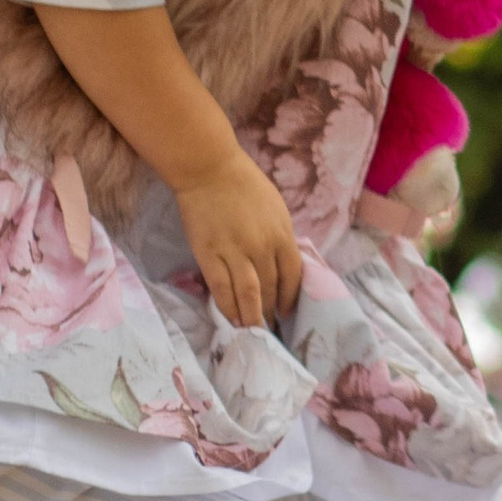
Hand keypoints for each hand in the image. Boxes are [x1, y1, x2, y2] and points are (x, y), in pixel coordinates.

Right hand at [174, 148, 303, 328]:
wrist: (208, 168)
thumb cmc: (244, 184)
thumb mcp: (275, 208)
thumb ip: (280, 237)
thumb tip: (283, 266)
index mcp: (282, 234)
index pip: (293, 276)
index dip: (290, 298)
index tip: (286, 311)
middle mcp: (262, 246)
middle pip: (271, 289)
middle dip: (271, 312)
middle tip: (269, 329)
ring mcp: (235, 251)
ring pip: (249, 294)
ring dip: (252, 317)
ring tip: (253, 332)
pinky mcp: (209, 255)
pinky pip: (221, 289)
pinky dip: (228, 307)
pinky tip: (232, 319)